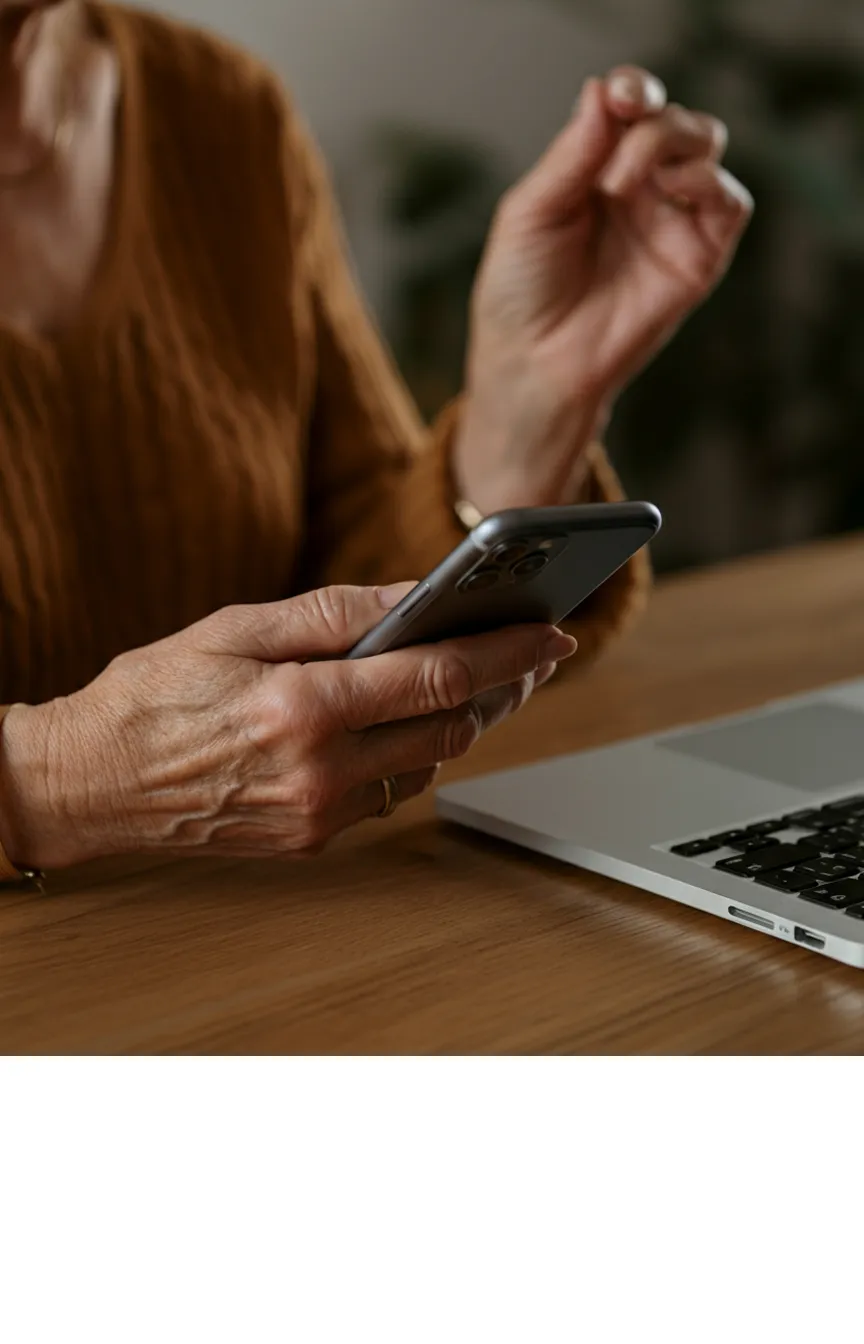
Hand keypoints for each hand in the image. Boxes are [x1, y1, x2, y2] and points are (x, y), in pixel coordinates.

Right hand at [0, 585, 575, 867]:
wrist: (91, 786)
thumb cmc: (149, 696)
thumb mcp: (233, 628)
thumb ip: (332, 614)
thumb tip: (413, 595)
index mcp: (304, 706)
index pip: (437, 677)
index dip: (506, 653)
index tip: (551, 634)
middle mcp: (320, 771)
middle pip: (450, 728)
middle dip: (496, 689)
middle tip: (520, 654)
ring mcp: (318, 815)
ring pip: (427, 766)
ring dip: (452, 724)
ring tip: (459, 682)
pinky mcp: (310, 841)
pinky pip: (387, 796)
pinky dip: (405, 756)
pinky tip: (394, 725)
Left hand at [454, 65, 753, 513]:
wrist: (534, 365)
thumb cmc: (520, 294)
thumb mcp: (531, 212)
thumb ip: (570, 155)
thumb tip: (601, 92)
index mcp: (596, 171)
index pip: (631, 109)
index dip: (633, 89)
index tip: (619, 95)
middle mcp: (639, 190)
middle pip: (675, 119)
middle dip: (652, 116)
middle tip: (618, 139)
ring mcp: (671, 222)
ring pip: (706, 146)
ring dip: (670, 143)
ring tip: (620, 183)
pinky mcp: (698, 259)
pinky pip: (730, 202)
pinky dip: (707, 181)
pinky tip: (666, 191)